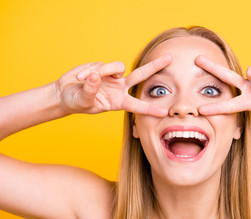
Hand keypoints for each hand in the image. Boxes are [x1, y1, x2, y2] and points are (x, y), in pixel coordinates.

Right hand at [55, 55, 171, 116]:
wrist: (65, 93)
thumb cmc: (76, 102)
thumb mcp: (83, 101)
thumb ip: (90, 90)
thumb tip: (96, 76)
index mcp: (119, 102)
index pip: (137, 106)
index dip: (150, 109)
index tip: (164, 112)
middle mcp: (120, 88)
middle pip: (141, 75)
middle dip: (154, 66)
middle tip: (170, 58)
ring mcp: (112, 77)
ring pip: (117, 67)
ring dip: (102, 71)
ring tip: (82, 80)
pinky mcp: (103, 67)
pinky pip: (101, 65)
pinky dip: (89, 70)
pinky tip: (79, 77)